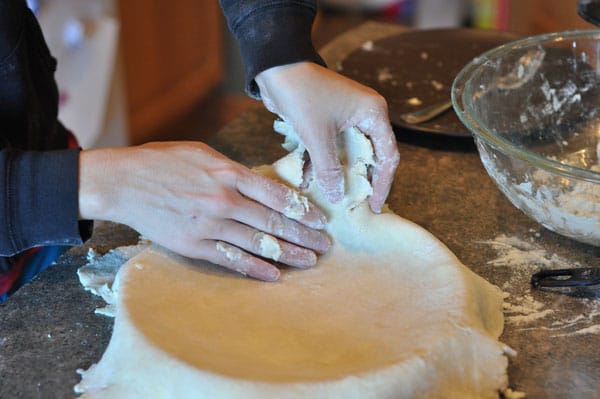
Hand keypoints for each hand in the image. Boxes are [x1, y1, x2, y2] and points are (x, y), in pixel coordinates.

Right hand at [78, 142, 329, 280]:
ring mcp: (209, 224)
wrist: (122, 182)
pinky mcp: (193, 244)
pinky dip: (254, 268)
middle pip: (273, 222)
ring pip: (257, 243)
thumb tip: (258, 184)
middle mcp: (224, 199)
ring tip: (309, 262)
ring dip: (287, 254)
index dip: (302, 210)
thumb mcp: (202, 153)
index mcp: (228, 173)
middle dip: (303, 235)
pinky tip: (273, 275)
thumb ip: (232, 170)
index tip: (320, 220)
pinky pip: (230, 259)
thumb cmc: (161, 162)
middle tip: (325, 246)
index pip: (276, 194)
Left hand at [255, 62, 399, 212]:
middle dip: (362, 180)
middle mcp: (365, 115)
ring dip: (341, 174)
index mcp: (373, 113)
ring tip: (337, 197)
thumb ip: (329, 168)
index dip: (383, 183)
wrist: (276, 68)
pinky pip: (333, 148)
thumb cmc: (302, 94)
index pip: (388, 155)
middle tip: (359, 205)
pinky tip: (312, 180)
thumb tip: (339, 197)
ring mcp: (347, 118)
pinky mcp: (329, 122)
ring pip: (350, 154)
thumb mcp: (317, 136)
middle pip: (371, 156)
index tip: (376, 205)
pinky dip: (324, 163)